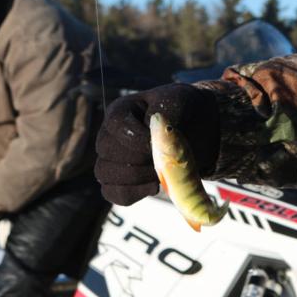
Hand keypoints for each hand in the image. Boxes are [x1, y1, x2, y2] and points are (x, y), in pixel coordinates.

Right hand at [95, 84, 220, 205]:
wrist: (192, 128)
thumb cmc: (182, 110)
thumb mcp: (178, 102)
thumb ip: (168, 112)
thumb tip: (159, 128)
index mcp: (120, 110)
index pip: (117, 126)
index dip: (139, 139)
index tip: (162, 144)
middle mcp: (109, 134)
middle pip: (107, 152)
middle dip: (139, 160)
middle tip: (164, 160)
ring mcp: (111, 158)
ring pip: (104, 174)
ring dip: (135, 178)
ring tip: (159, 173)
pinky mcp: (119, 180)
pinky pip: (112, 193)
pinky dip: (131, 194)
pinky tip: (154, 187)